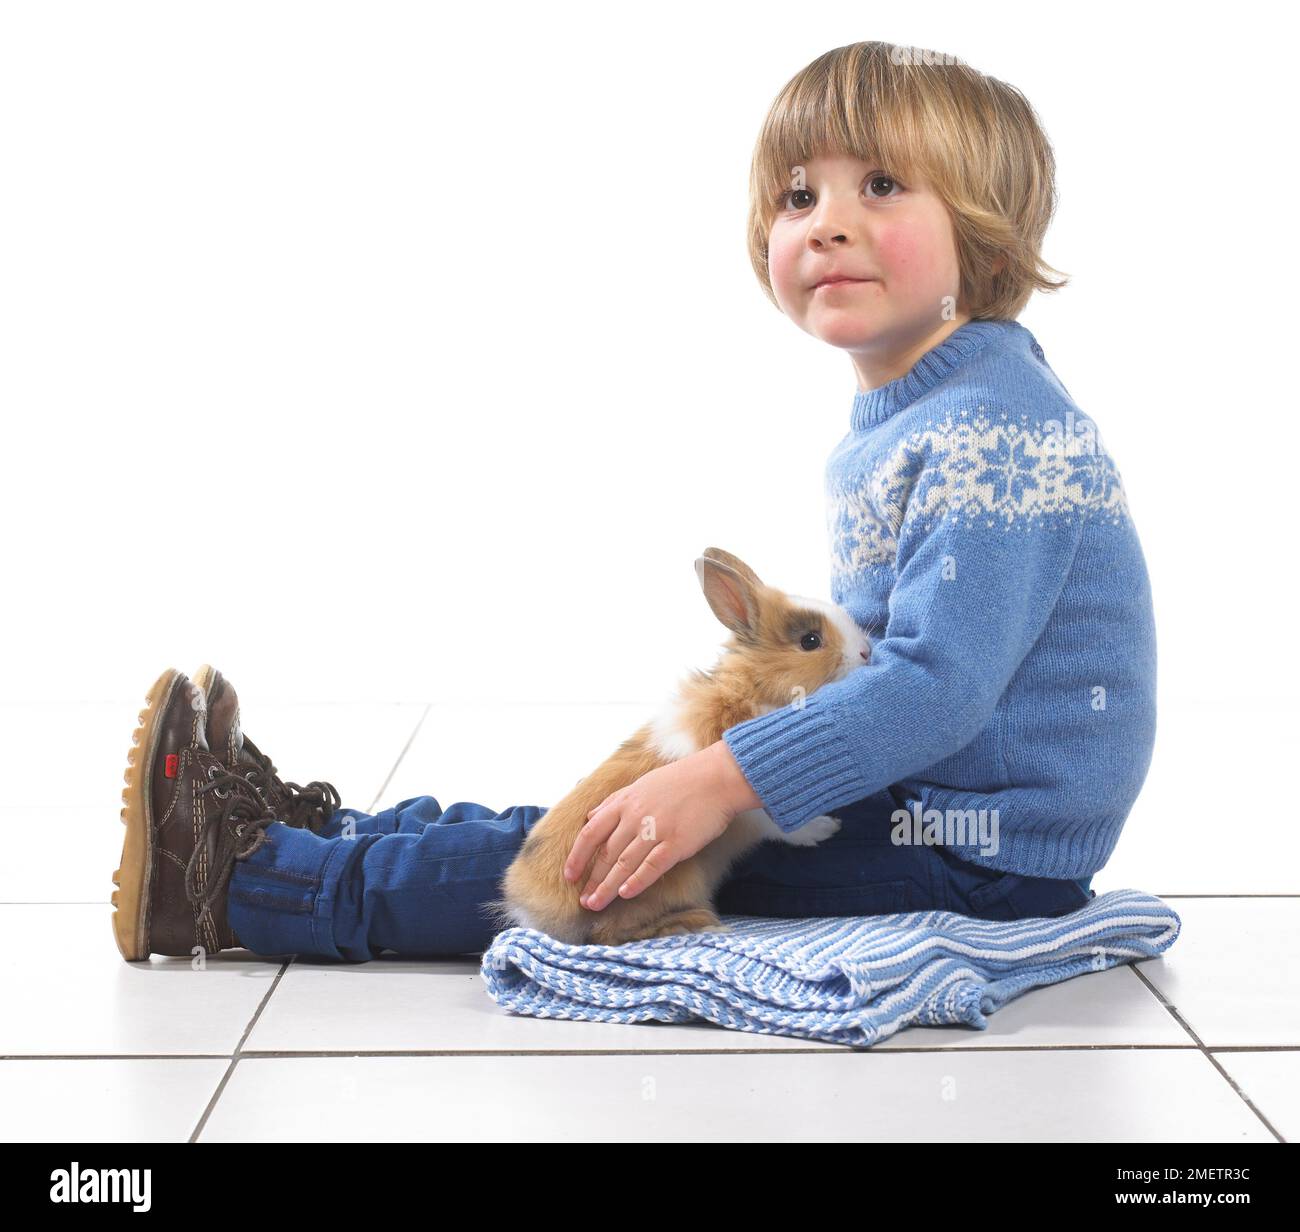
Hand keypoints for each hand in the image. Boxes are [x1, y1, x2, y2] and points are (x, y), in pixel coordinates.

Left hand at [562, 740, 761, 911]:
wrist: (716, 778)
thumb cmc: (681, 780)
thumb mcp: (641, 784)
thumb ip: (614, 802)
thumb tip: (590, 816)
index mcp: (624, 802)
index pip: (591, 833)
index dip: (577, 856)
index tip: (569, 875)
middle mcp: (635, 817)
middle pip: (606, 854)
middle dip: (592, 879)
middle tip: (584, 900)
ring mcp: (655, 830)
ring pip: (624, 864)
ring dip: (608, 887)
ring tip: (596, 904)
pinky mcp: (676, 843)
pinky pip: (652, 866)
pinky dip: (637, 881)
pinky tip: (626, 893)